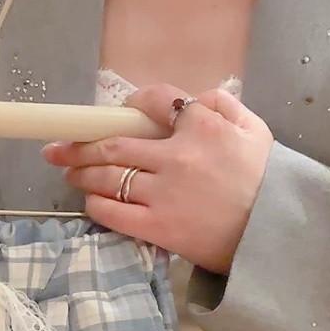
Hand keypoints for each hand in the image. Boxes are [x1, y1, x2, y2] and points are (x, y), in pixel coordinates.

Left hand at [41, 84, 273, 274]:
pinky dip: (95, 204)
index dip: (128, 105)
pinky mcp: (155, 226)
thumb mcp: (256, 130)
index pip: (154, 102)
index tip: (115, 114)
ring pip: (108, 175)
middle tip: (58, 147)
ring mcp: (162, 192)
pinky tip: (89, 200)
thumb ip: (224, 106)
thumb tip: (193, 97)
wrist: (271, 233)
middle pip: (115, 143)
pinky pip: (112, 212)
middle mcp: (176, 156)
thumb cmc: (265, 180)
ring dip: (81, 172)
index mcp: (202, 126)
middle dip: (79, 143)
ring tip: (68, 172)